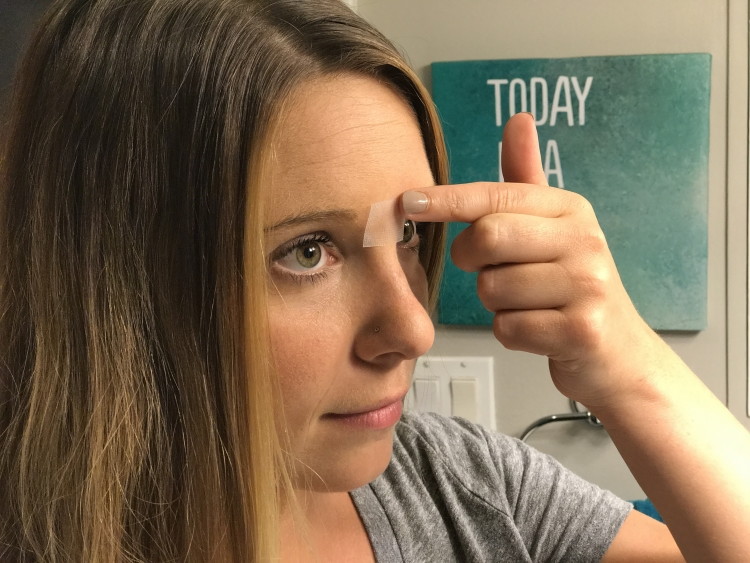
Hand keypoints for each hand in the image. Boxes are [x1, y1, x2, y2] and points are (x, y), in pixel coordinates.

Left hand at [403, 113, 659, 408]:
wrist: (618, 351)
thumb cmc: (572, 284)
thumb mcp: (555, 228)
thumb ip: (527, 179)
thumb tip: (518, 118)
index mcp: (571, 210)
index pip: (496, 197)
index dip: (447, 199)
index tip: (407, 201)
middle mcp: (585, 241)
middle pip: (486, 238)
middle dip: (472, 259)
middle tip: (490, 268)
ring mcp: (588, 287)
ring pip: (491, 289)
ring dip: (495, 303)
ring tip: (528, 303)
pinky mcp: (582, 331)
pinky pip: (507, 329)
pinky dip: (510, 333)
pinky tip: (538, 330)